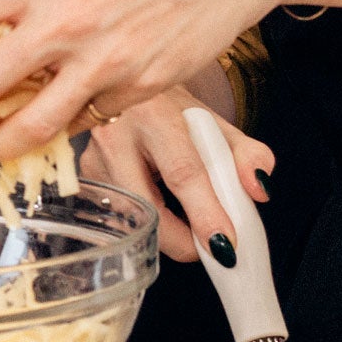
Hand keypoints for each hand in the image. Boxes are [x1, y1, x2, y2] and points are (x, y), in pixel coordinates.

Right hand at [85, 95, 271, 263]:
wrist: (126, 92)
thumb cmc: (172, 112)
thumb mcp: (216, 124)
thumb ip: (247, 155)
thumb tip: (258, 190)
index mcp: (153, 114)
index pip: (182, 171)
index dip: (205, 212)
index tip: (224, 242)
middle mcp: (114, 135)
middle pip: (148, 207)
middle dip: (183, 241)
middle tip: (209, 249)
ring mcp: (92, 159)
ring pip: (132, 218)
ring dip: (166, 232)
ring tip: (186, 220)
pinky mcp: (83, 177)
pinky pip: (119, 216)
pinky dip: (146, 224)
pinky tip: (159, 210)